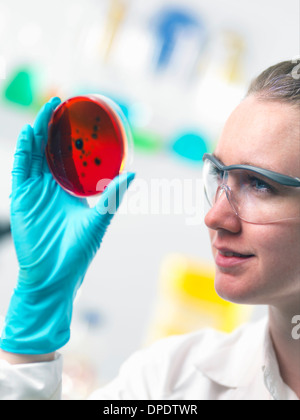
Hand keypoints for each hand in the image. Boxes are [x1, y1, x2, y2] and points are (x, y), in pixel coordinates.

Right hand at [0, 98, 134, 353]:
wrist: (54, 276)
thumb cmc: (78, 251)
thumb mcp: (98, 220)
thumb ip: (113, 197)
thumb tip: (134, 175)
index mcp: (69, 189)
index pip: (68, 156)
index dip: (71, 135)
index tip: (78, 115)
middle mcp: (51, 186)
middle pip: (49, 149)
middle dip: (52, 126)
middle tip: (61, 103)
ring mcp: (35, 191)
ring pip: (34, 154)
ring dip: (38, 132)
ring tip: (47, 110)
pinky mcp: (21, 198)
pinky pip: (20, 169)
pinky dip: (23, 151)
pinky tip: (28, 135)